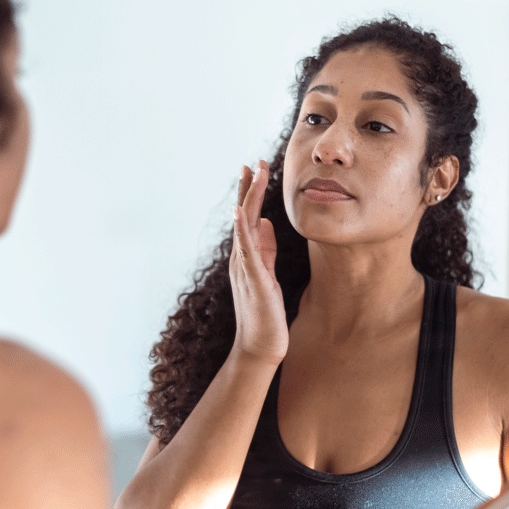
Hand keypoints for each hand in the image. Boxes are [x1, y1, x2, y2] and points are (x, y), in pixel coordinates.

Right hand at [229, 160, 287, 365]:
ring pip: (243, 225)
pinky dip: (242, 229)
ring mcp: (244, 268)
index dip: (251, 193)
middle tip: (254, 162)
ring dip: (248, 198)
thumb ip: (265, 249)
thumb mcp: (267, 274)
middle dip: (249, 187)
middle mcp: (240, 258)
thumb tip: (265, 222)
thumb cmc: (265, 314)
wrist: (260, 347)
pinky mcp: (253, 279)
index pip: (246, 218)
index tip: (257, 169)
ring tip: (252, 174)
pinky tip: (242, 212)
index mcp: (246, 256)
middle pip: (242, 215)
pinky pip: (246, 249)